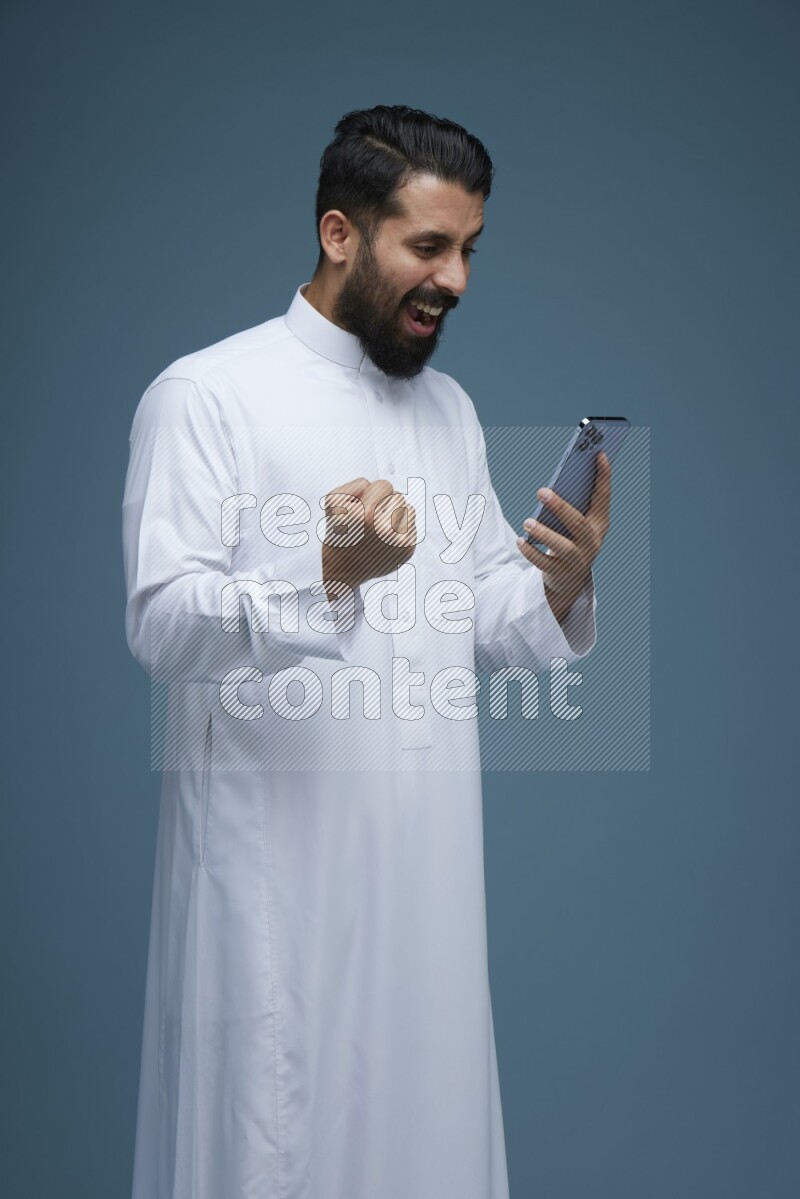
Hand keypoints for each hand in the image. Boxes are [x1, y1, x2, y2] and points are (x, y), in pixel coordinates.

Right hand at [322, 477, 416, 604]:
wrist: (343, 568)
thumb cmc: (338, 531)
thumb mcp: (333, 501)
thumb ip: (356, 485)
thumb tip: (381, 488)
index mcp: (367, 515)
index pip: (384, 485)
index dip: (370, 494)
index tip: (359, 509)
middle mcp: (386, 529)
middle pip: (399, 496)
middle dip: (384, 503)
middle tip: (368, 520)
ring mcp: (399, 541)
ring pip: (409, 509)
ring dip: (395, 514)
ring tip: (378, 527)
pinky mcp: (407, 550)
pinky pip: (412, 525)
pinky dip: (400, 528)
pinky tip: (385, 538)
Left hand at [516, 452, 611, 623]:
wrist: (569, 578)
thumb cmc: (570, 539)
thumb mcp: (576, 523)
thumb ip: (572, 505)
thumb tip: (553, 485)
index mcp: (600, 524)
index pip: (603, 498)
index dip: (604, 477)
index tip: (599, 455)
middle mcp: (592, 542)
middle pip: (578, 524)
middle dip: (560, 507)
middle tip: (541, 491)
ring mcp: (578, 560)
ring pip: (563, 547)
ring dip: (544, 533)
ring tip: (527, 521)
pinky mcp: (560, 573)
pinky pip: (544, 563)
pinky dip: (531, 552)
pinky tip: (520, 540)